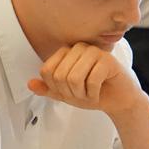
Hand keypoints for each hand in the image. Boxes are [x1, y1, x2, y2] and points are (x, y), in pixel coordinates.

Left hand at [28, 43, 144, 115]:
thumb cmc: (94, 93)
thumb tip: (30, 84)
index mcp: (66, 52)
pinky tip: (100, 91)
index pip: (47, 71)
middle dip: (71, 93)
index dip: (57, 89)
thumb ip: (48, 89)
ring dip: (82, 94)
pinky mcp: (107, 60)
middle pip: (59, 76)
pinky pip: (91, 81)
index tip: (71, 91)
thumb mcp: (66, 94)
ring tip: (91, 92)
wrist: (118, 101)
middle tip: (83, 94)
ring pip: (74, 78)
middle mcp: (78, 48)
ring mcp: (94, 51)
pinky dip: (93, 93)